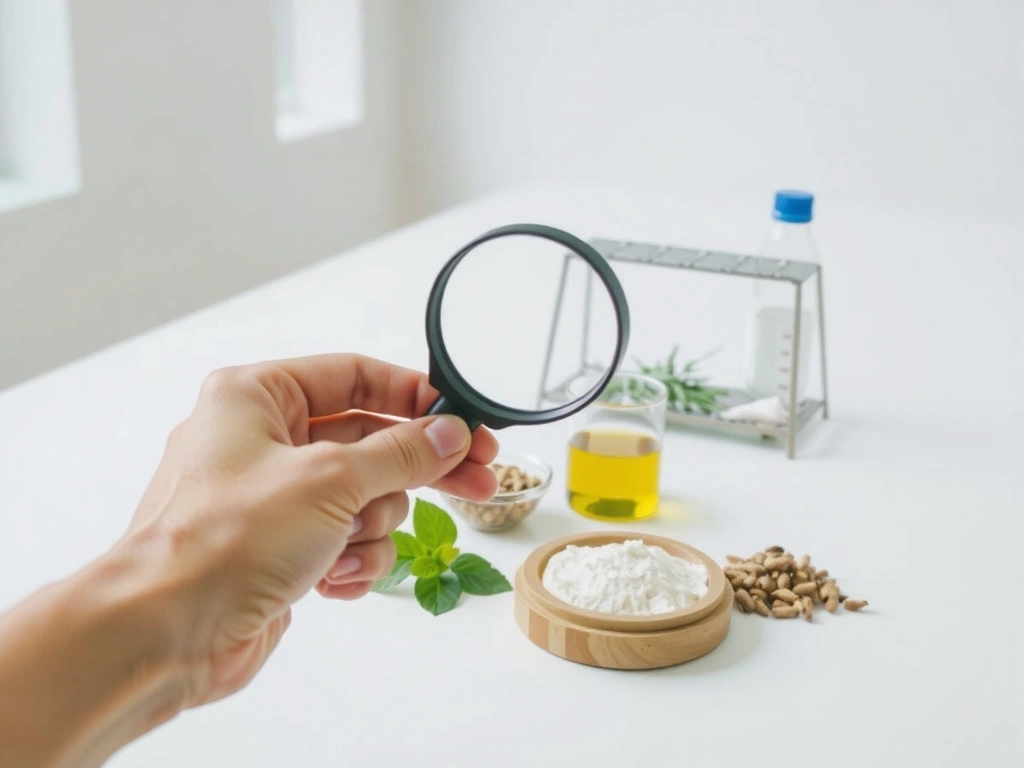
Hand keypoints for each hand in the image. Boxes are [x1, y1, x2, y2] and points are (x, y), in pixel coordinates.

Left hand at [128, 354, 498, 706]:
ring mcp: (272, 497)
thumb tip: (449, 433)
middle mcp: (262, 439)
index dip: (415, 397)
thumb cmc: (223, 540)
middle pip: (369, 440)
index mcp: (257, 397)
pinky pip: (345, 540)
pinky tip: (331, 581)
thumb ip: (400, 452)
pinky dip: (350, 561)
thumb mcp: (330, 479)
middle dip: (418, 469)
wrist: (165, 633)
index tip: (463, 421)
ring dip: (371, 528)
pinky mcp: (279, 547)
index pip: (355, 377)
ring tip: (344, 550)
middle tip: (478, 480)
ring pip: (364, 497)